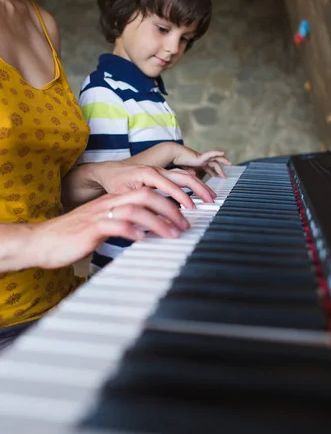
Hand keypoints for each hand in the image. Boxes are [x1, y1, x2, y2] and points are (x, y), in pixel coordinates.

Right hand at [27, 188, 190, 269]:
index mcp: (114, 200)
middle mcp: (109, 203)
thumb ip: (123, 224)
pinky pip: (115, 225)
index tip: (184, 215)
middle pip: (147, 195)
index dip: (169, 201)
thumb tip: (145, 232)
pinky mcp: (91, 228)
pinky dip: (132, 231)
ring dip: (158, 222)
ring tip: (172, 234)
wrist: (41, 241)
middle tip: (185, 225)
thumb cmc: (72, 237)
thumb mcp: (102, 227)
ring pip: (136, 209)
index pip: (148, 192)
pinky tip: (142, 239)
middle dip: (171, 208)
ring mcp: (100, 214)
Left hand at [90, 162, 215, 207]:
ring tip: (210, 196)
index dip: (183, 197)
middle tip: (211, 200)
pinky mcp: (162, 173)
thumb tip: (152, 222)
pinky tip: (199, 193)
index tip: (192, 208)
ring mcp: (161, 170)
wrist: (108, 171)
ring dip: (199, 185)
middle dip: (199, 188)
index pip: (171, 185)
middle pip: (184, 176)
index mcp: (148, 173)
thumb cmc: (114, 184)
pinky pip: (181, 176)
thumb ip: (139, 207)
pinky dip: (192, 183)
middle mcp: (157, 169)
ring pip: (185, 175)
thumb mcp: (124, 197)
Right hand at [172, 146, 231, 177]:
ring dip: (223, 161)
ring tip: (229, 164)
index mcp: (197, 164)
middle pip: (213, 164)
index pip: (207, 168)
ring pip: (215, 159)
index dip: (212, 172)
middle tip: (224, 176)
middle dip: (219, 170)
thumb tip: (193, 180)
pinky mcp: (200, 156)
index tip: (215, 177)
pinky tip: (222, 153)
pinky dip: (216, 153)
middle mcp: (200, 160)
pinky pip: (210, 154)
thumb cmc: (176, 163)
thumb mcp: (185, 172)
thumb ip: (190, 175)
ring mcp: (201, 157)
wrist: (172, 155)